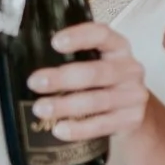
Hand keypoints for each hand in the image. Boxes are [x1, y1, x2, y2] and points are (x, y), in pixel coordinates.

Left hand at [25, 16, 149, 140]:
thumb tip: (28, 62)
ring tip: (41, 109)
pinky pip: (102, 125)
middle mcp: (129, 69)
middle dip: (62, 78)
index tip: (55, 43)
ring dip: (66, 105)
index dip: (80, 37)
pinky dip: (79, 129)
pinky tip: (60, 130)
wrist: (136, 112)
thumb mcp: (98, 63)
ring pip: (97, 101)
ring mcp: (133, 96)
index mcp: (119, 48)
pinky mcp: (131, 120)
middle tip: (35, 82)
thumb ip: (75, 59)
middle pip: (95, 72)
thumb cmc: (106, 83)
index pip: (102, 35)